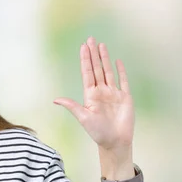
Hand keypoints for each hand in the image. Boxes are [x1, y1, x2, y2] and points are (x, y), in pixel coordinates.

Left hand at [54, 37, 133, 155]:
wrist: (115, 142)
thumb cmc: (98, 132)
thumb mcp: (83, 117)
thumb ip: (72, 106)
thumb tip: (55, 99)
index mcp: (91, 95)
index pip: (87, 73)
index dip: (85, 60)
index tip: (83, 47)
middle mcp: (102, 91)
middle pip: (97, 68)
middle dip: (93, 54)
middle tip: (90, 39)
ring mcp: (113, 93)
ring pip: (108, 72)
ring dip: (105, 58)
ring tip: (101, 45)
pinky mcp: (125, 98)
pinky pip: (123, 81)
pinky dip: (121, 71)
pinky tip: (117, 61)